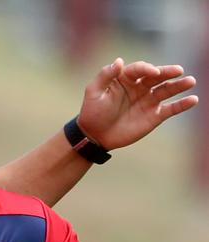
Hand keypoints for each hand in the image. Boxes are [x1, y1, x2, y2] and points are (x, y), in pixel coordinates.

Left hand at [77, 57, 197, 149]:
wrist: (95, 135)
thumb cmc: (92, 112)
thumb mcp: (93, 92)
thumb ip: (105, 76)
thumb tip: (119, 61)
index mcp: (125, 78)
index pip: (139, 69)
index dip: (146, 69)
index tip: (152, 72)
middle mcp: (140, 87)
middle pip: (157, 76)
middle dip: (168, 72)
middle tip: (178, 71)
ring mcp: (148, 101)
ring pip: (167, 90)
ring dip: (179, 85)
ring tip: (190, 81)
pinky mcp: (154, 115)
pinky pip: (171, 108)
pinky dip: (182, 104)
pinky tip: (193, 100)